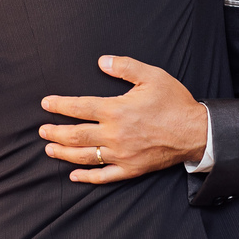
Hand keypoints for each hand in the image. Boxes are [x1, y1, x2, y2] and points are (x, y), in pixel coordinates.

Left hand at [39, 56, 207, 182]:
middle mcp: (115, 134)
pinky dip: (87, 177)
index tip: (46, 104)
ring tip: (49, 150)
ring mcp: (122, 155)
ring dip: (64, 154)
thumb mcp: (152, 76)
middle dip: (55, 132)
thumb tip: (102, 61)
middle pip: (76, 135)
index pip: (79, 107)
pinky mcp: (131, 169)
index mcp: (116, 110)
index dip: (59, 105)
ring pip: (85, 156)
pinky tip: (74, 176)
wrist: (197, 132)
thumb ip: (125, 67)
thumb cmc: (174, 103)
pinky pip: (104, 176)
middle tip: (41, 130)